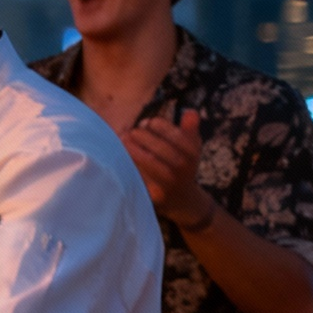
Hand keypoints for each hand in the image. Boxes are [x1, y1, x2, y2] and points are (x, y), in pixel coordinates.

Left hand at [122, 107, 212, 230]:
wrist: (182, 200)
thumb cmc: (181, 166)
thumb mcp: (190, 147)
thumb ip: (189, 129)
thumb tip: (190, 112)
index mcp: (193, 154)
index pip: (180, 138)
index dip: (161, 126)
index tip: (147, 122)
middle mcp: (184, 170)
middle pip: (165, 151)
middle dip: (145, 138)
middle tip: (130, 131)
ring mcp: (169, 185)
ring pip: (152, 166)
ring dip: (134, 150)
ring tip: (122, 140)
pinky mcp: (155, 196)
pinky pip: (140, 178)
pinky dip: (129, 166)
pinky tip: (119, 157)